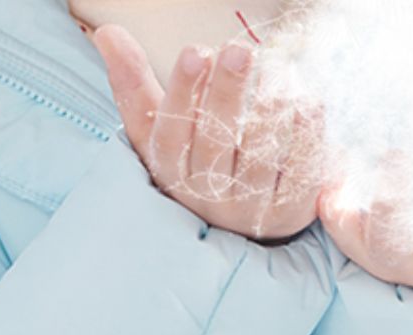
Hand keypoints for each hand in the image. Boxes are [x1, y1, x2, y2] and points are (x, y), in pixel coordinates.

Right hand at [92, 25, 320, 240]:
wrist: (240, 223)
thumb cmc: (195, 162)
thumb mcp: (158, 129)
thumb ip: (133, 82)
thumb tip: (105, 33)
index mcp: (171, 174)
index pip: (170, 133)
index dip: (183, 92)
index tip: (196, 50)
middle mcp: (208, 197)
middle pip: (216, 142)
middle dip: (227, 94)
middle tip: (239, 51)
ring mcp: (251, 209)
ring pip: (259, 158)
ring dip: (270, 111)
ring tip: (277, 72)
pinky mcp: (291, 212)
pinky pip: (299, 172)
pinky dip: (304, 135)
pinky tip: (306, 101)